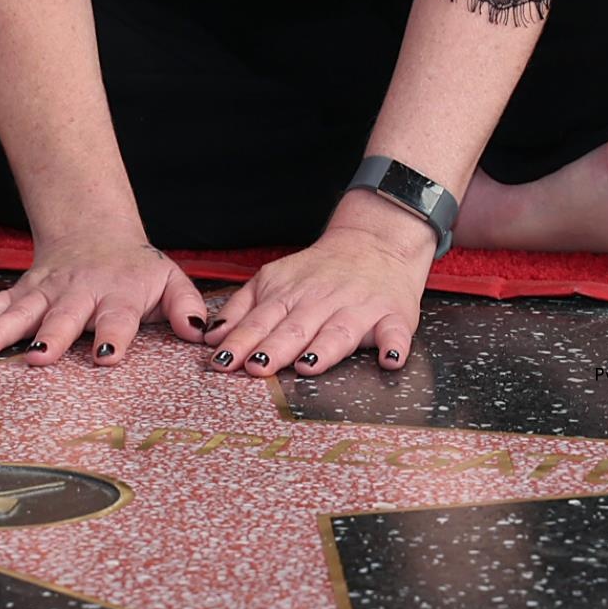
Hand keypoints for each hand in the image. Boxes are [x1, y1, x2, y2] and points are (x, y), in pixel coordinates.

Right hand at [0, 234, 211, 367]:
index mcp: (118, 292)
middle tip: (38, 356)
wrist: (96, 233)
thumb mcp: (170, 280)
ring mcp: (42, 293)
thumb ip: (186, 307)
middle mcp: (76, 292)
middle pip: (63, 315)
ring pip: (17, 311)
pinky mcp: (17, 294)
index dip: (114, 333)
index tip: (106, 354)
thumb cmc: (136, 271)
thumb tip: (201, 332)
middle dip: (51, 335)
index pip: (119, 315)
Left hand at [201, 221, 430, 376]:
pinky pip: (395, 333)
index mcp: (290, 294)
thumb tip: (212, 337)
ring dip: (324, 349)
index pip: (261, 320)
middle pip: (296, 328)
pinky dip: (394, 346)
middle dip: (275, 348)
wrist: (374, 241)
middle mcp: (322, 301)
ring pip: (339, 332)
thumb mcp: (274, 279)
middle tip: (256, 367)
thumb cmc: (319, 271)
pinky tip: (389, 360)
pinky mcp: (393, 316)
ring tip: (308, 365)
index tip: (222, 360)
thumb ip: (243, 307)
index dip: (241, 340)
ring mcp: (359, 309)